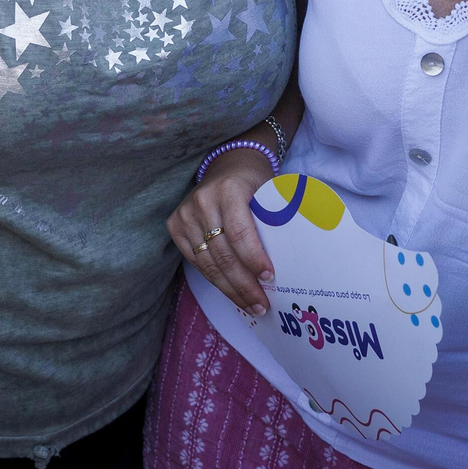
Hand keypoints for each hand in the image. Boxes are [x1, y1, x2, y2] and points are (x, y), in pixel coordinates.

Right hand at [167, 149, 276, 314]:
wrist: (227, 164)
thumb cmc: (255, 181)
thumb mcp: (268, 192)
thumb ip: (274, 221)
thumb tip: (292, 264)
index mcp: (229, 189)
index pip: (240, 232)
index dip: (254, 258)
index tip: (270, 278)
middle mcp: (202, 201)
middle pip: (223, 253)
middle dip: (244, 284)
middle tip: (261, 305)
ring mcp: (185, 213)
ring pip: (208, 263)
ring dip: (230, 289)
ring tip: (249, 305)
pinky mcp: (175, 225)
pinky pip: (196, 261)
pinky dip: (214, 279)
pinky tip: (231, 292)